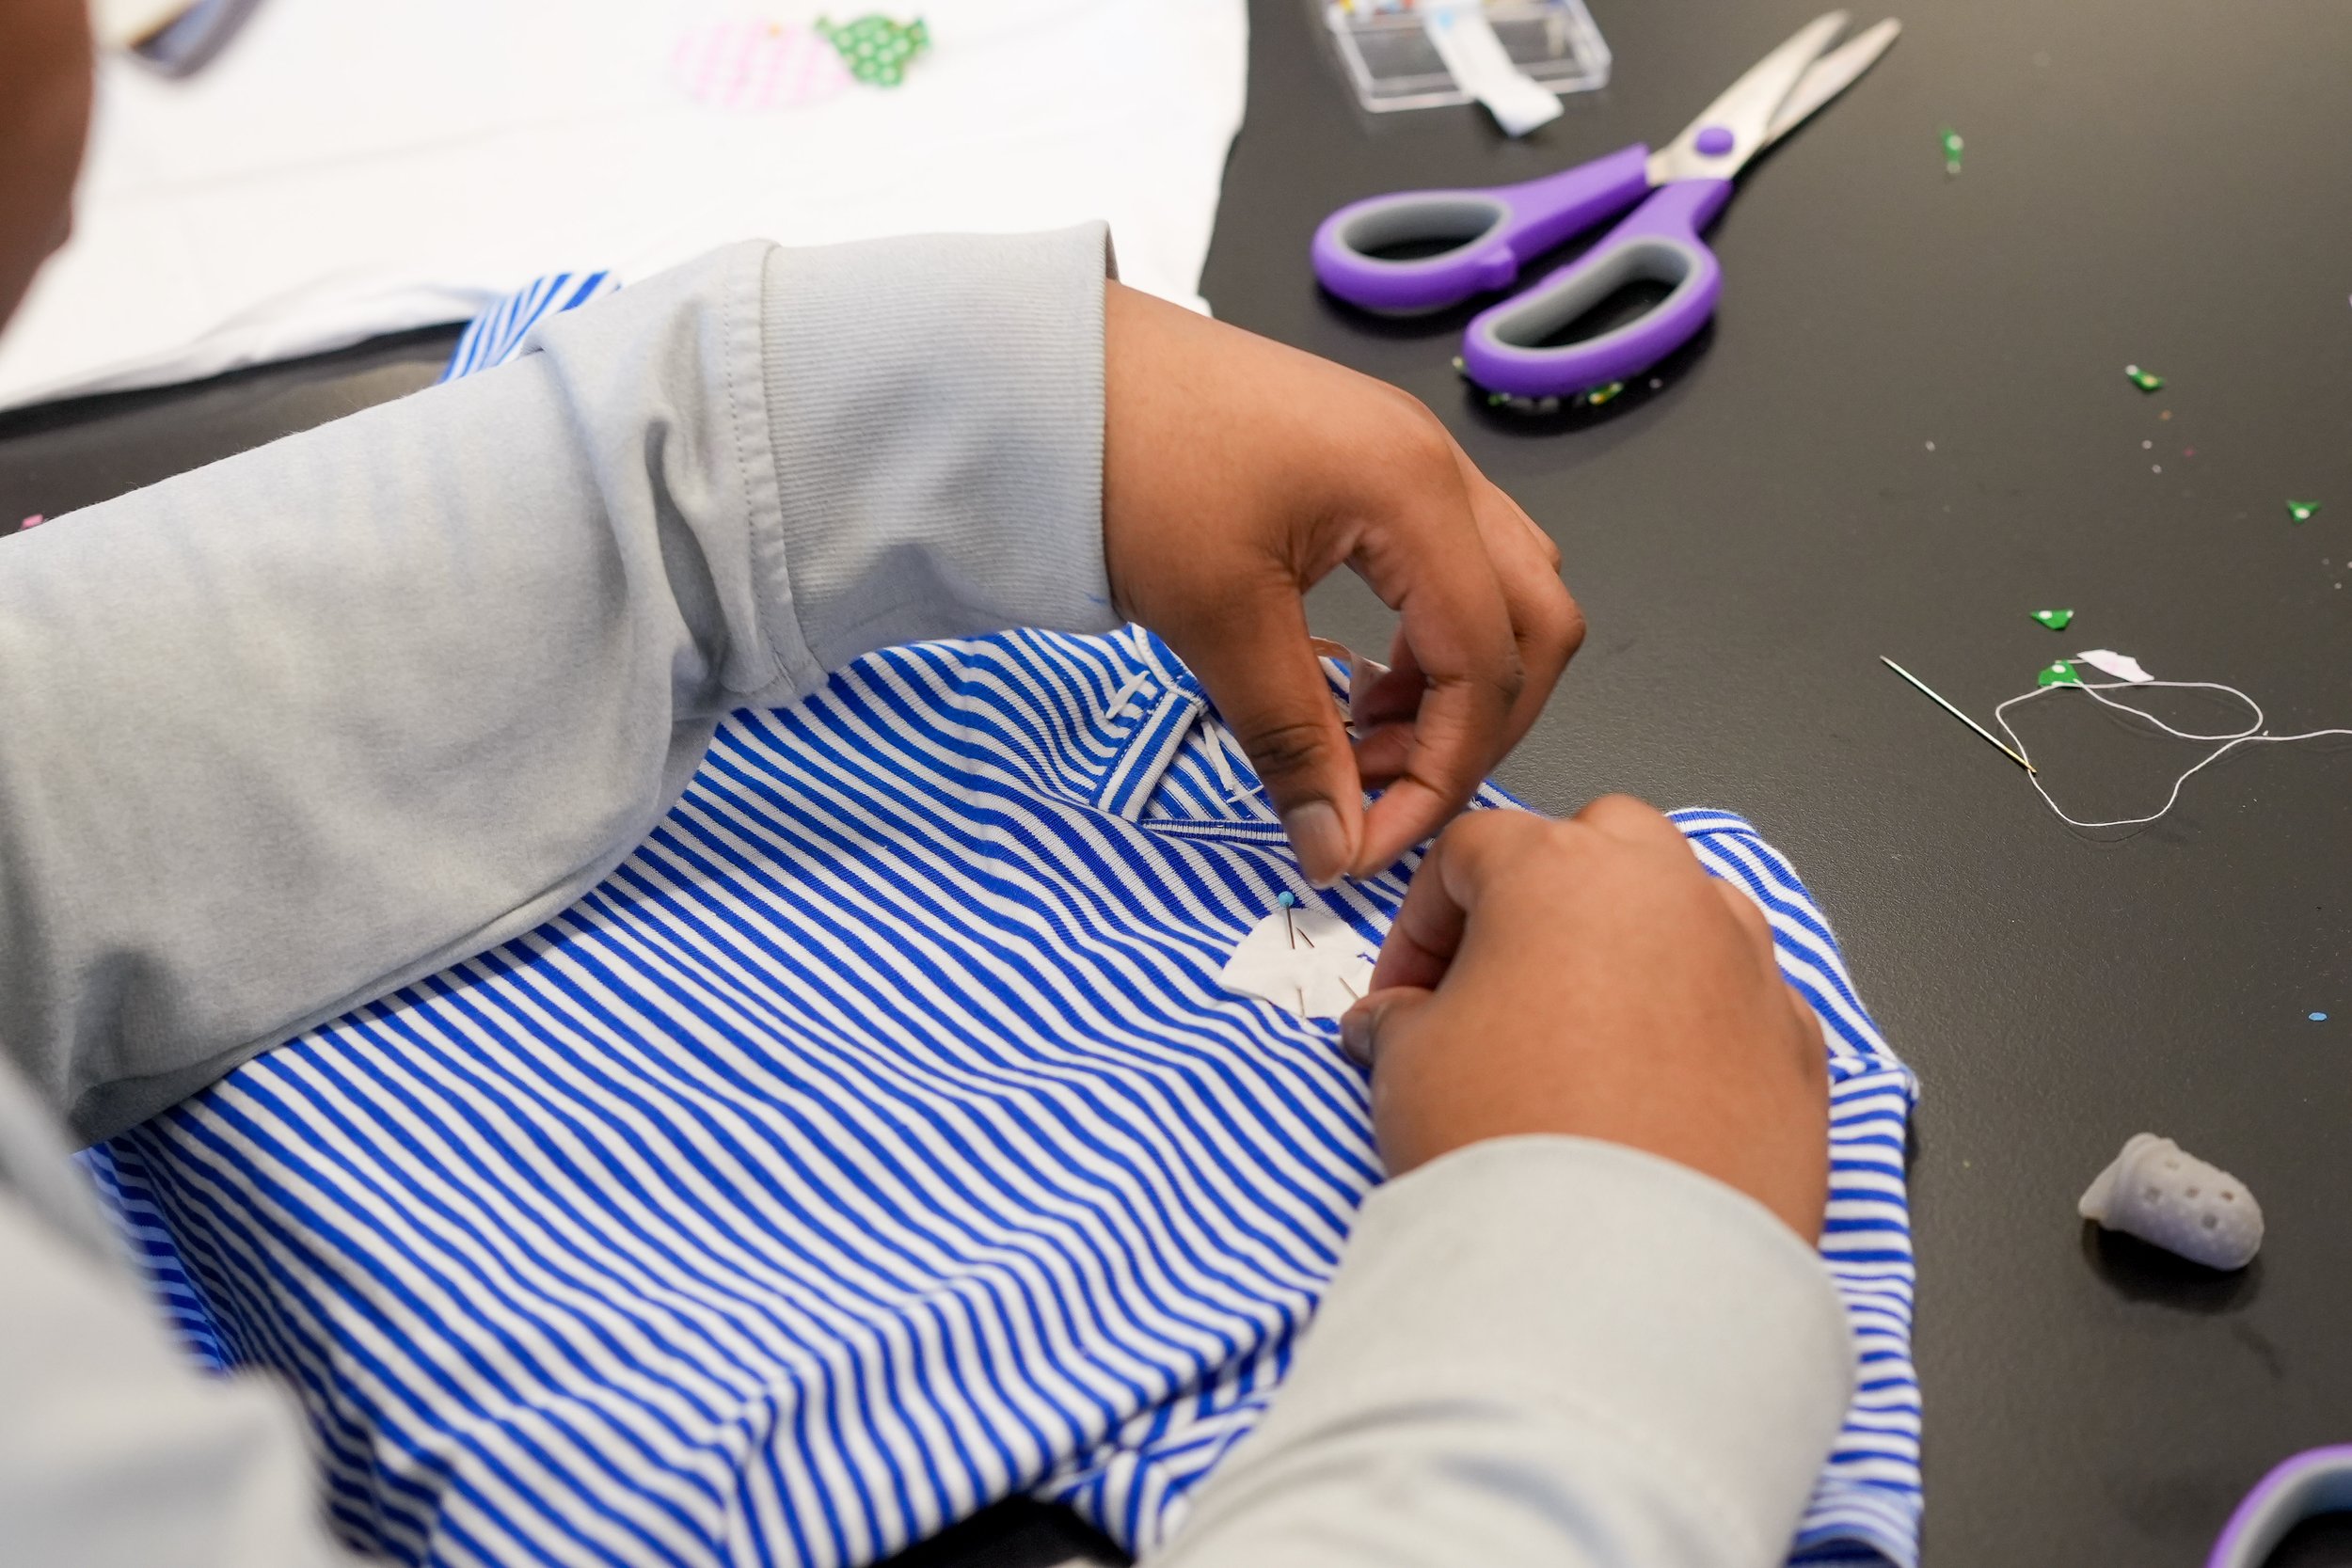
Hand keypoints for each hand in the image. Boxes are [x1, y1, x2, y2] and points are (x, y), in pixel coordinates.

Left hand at [1101, 282, 1581, 885]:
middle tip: (1385, 792)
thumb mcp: (1213, 617)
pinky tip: (1350, 678)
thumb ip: (1289, 739)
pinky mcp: (1366, 462)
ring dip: (1454, 682)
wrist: (1053, 370)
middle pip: (1533, 625)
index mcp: (1415, 491)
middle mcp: (1435, 463)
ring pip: (1498, 592)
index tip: (1369, 842)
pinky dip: (1422, 638)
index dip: (1441, 773)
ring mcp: (1407, 455)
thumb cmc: (1128, 455)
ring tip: (1359, 737)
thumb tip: (1334, 842)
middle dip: (1479, 728)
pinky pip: (1444, 565)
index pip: (1485, 665)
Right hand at [1338, 796, 1829, 1237]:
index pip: (1473, 850)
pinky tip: (1650, 1096)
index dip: (1420, 925)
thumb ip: (1397, 1018)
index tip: (1400, 997)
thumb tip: (1395, 1020)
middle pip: (1601, 845)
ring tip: (1580, 1035)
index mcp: (1563, 869)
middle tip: (1498, 983)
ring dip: (1632, 950)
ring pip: (1687, 912)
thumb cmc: (1512, 1145)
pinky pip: (1740, 1003)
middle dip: (1546, 898)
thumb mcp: (1405, 1064)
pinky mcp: (1800, 1048)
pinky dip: (1697, 1027)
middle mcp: (1671, 895)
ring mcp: (1749, 966)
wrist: (1619, 1274)